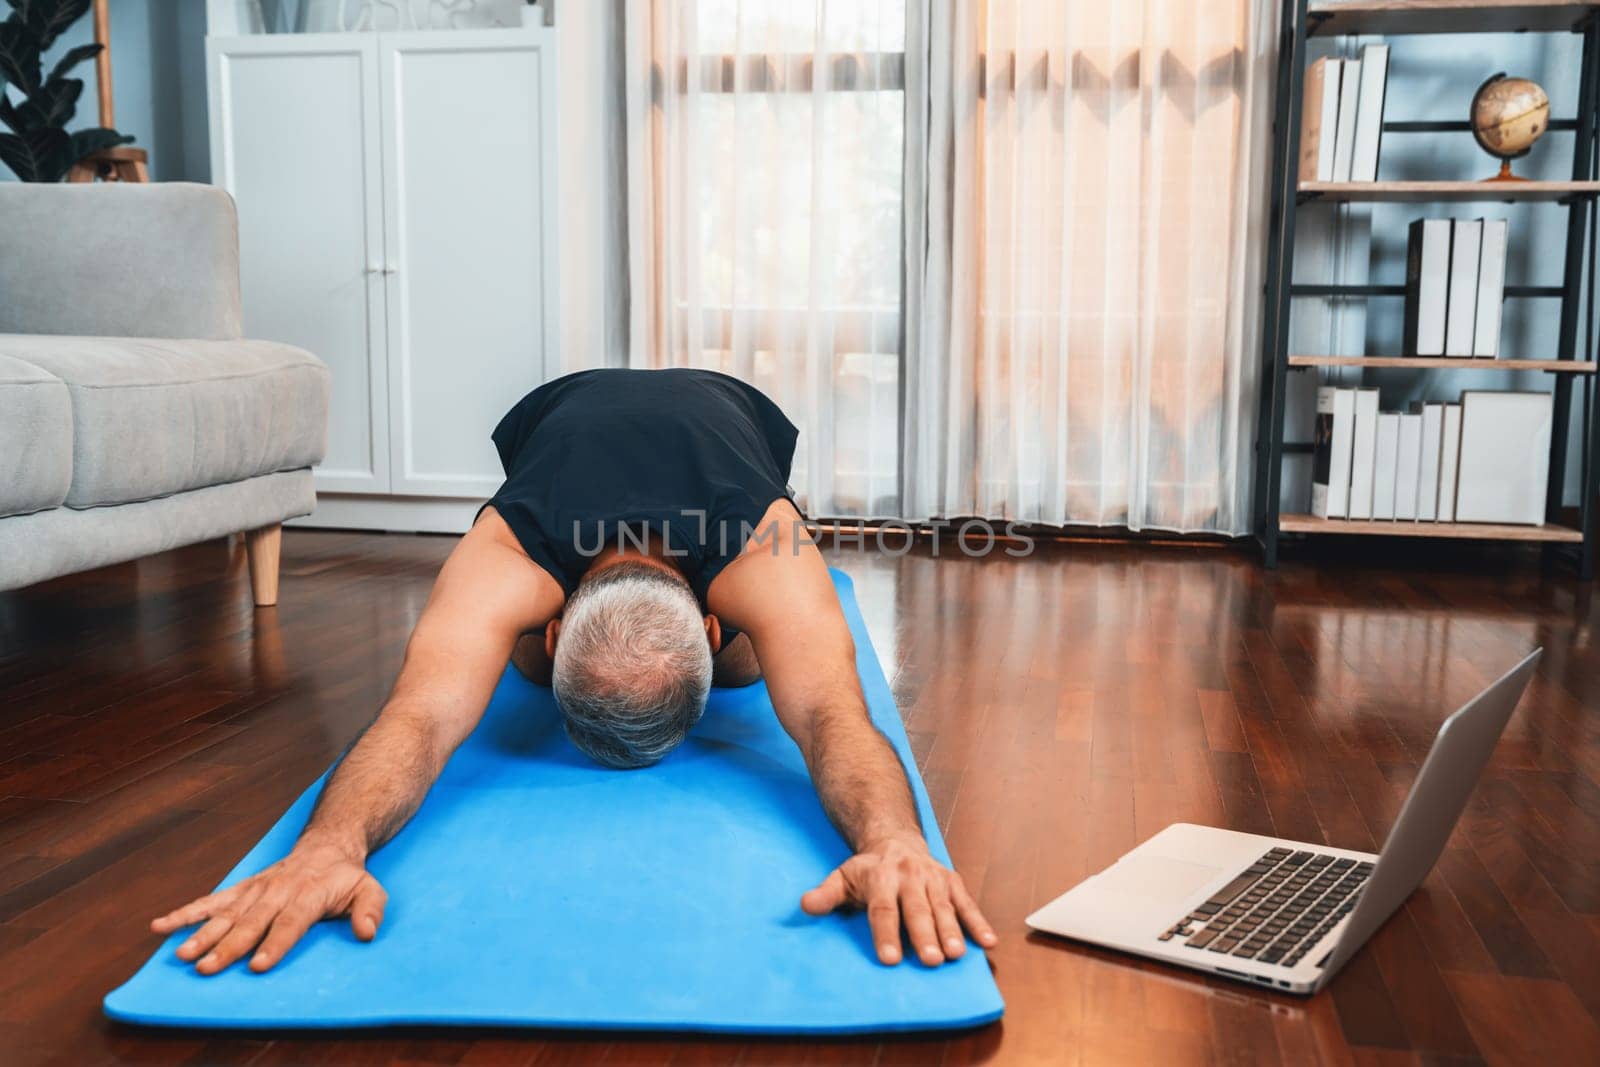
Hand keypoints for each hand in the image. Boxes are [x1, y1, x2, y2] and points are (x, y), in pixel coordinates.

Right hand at [149, 842, 385, 974]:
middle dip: (229, 947)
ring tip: (183, 955)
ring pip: (226, 914)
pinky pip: (210, 901)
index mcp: (308, 894)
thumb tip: (367, 932)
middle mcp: (277, 892)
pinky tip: (160, 927)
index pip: (290, 922)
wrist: (327, 845)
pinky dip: (185, 913)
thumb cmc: (347, 877)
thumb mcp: (370, 889)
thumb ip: (371, 910)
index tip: (257, 965)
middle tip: (207, 969)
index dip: (274, 944)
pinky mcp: (241, 889)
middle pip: (251, 922)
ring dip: (203, 935)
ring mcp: (255, 890)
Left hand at [800, 833, 996, 965]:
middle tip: (930, 961)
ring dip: (952, 931)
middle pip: (917, 909)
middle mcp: (910, 877)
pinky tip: (988, 942)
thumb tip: (805, 906)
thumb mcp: (842, 877)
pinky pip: (967, 903)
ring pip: (944, 907)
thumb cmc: (868, 870)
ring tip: (955, 956)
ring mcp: (934, 879)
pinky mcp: (953, 882)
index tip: (889, 959)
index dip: (886, 934)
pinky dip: (979, 922)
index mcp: (881, 877)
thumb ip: (827, 894)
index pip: (883, 909)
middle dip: (924, 936)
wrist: (896, 840)